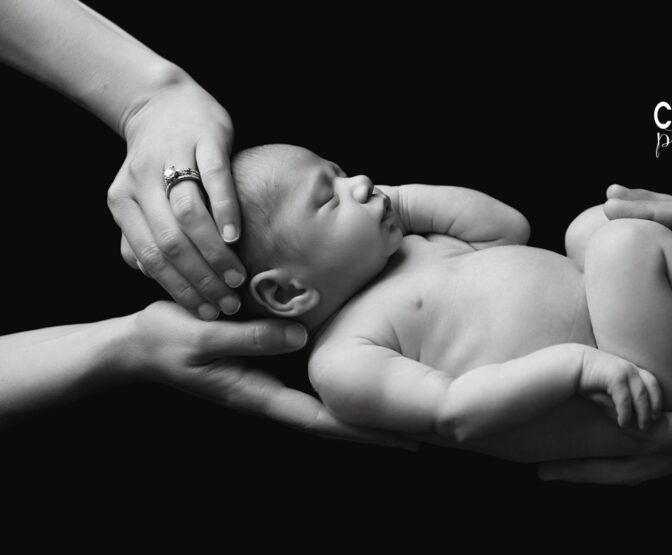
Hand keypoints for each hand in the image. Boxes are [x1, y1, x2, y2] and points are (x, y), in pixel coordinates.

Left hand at [108, 79, 246, 319]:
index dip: (179, 289)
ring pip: (189, 216)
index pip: (150, 257)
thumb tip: (152, 275)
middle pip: (170, 242)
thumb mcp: (140, 198)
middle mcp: (141, 182)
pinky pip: (214, 179)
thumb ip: (141, 236)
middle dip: (201, 279)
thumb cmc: (159, 160)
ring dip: (214, 253)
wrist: (165, 102)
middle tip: (227, 303)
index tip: (206, 311)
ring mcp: (173, 159)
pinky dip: (225, 210)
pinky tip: (236, 235)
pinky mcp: (204, 140)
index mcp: (122, 202)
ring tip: (237, 277)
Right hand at [123, 302, 416, 449]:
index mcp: (260, 396)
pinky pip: (317, 371)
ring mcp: (275, 376)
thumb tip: (301, 337)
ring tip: (411, 395)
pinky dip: (347, 373)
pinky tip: (370, 363)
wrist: (139, 342)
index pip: (322, 422)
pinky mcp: (272, 357)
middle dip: (377, 423)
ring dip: (366, 400)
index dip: (364, 431)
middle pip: (335, 415)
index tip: (405, 439)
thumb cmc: (165, 341)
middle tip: (428, 424)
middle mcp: (275, 391)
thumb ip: (249, 336)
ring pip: (329, 395)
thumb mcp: (203, 337)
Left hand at [539, 354, 671, 483]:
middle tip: (539, 469)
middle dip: (587, 469)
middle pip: (632, 466)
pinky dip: (620, 454)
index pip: (651, 438)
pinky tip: (596, 445)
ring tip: (551, 466)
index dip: (610, 431)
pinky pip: (649, 452)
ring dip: (597, 466)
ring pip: (637, 465)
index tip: (570, 424)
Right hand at [578, 347, 661, 429]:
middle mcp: (631, 369)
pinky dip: (626, 413)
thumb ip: (619, 397)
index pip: (652, 382)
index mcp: (631, 369)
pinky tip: (623, 422)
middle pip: (651, 389)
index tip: (657, 413)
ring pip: (641, 396)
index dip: (657, 398)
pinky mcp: (616, 377)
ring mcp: (625, 372)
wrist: (574, 364)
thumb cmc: (589, 376)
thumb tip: (627, 415)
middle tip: (651, 422)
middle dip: (654, 407)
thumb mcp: (609, 386)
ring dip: (643, 413)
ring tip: (642, 426)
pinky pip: (625, 399)